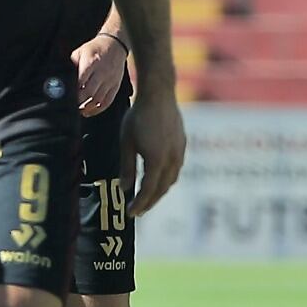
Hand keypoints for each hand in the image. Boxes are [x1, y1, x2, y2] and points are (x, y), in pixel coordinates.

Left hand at [73, 34, 127, 117]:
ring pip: (98, 99)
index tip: (66, 96)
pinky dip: (98, 109)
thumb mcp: (80, 52)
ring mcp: (110, 80)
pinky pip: (107, 101)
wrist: (115, 44)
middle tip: (71, 105)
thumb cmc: (95, 48)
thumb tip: (62, 77)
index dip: (73, 91)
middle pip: (89, 92)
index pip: (80, 81)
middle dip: (79, 101)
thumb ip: (72, 64)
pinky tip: (90, 111)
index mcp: (92, 62)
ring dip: (87, 107)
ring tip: (78, 110)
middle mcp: (102, 72)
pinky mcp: (116, 85)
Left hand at [120, 86, 185, 214]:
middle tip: (138, 211)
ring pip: (171, 180)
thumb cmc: (139, 116)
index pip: (148, 190)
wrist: (159, 94)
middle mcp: (171, 159)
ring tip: (148, 198)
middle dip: (150, 202)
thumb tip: (124, 188)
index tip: (130, 213)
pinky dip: (166, 179)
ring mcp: (179, 152)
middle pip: (161, 189)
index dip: (139, 204)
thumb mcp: (126, 142)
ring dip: (159, 191)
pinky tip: (159, 178)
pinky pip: (176, 169)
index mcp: (156, 161)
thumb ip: (127, 167)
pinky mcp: (182, 145)